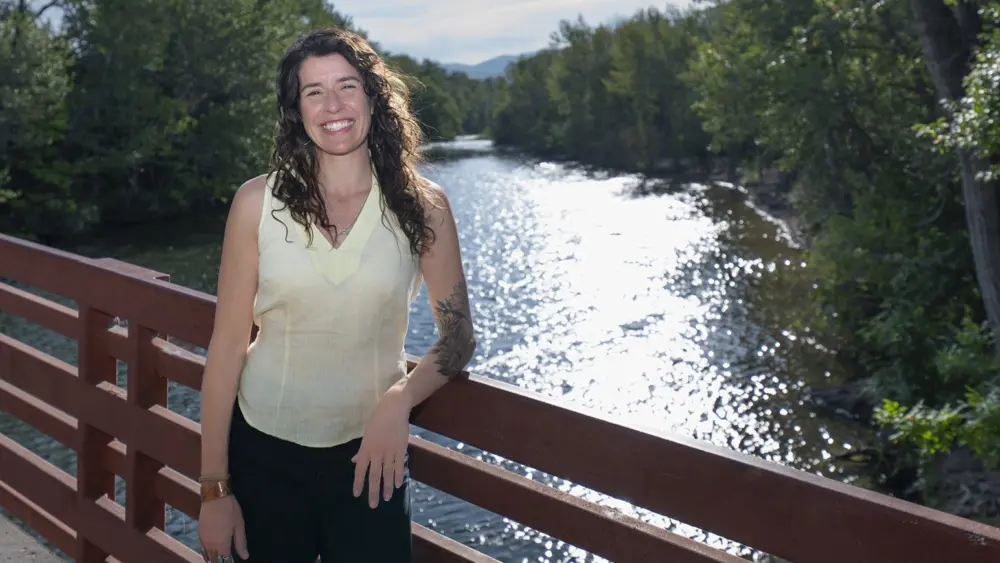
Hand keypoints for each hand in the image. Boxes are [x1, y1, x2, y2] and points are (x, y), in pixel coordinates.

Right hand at [198, 495, 247, 561]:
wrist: (214, 496)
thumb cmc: (230, 510)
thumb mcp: (239, 526)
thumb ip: (241, 543)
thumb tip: (245, 556)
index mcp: (221, 544)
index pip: (224, 559)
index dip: (228, 561)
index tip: (232, 560)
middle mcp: (210, 544)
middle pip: (214, 559)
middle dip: (220, 560)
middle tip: (227, 558)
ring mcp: (203, 539)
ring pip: (207, 554)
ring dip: (213, 557)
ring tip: (220, 556)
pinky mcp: (199, 533)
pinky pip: (202, 547)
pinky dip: (207, 551)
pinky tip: (213, 548)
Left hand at [352, 385, 411, 507]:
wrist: (393, 409)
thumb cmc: (377, 420)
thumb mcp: (366, 435)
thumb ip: (362, 451)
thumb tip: (355, 462)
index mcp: (365, 449)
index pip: (360, 470)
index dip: (358, 483)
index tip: (357, 495)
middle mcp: (376, 453)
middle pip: (374, 475)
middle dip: (373, 491)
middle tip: (373, 505)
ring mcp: (389, 451)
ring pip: (388, 473)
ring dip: (387, 487)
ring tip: (386, 498)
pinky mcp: (401, 449)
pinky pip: (399, 465)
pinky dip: (399, 476)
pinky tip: (398, 485)